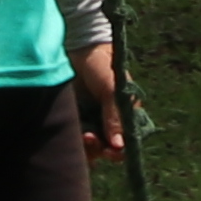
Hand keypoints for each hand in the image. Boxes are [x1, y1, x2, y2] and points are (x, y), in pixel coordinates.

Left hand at [76, 44, 126, 159]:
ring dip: (87, 147)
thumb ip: (114, 116)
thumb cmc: (102, 64)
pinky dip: (74, 142)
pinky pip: (76, 140)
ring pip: (92, 147)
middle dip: (100, 149)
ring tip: (82, 134)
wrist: (77, 49)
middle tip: (90, 138)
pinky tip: (72, 136)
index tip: (108, 150)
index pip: (128, 141)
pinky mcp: (77, 120)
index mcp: (126, 114)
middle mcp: (111, 121)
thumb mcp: (111, 88)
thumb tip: (119, 145)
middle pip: (109, 148)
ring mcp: (93, 122)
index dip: (119, 151)